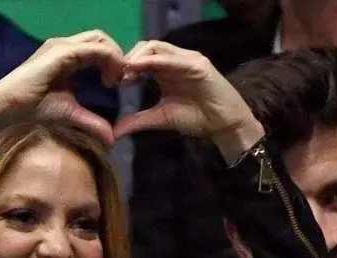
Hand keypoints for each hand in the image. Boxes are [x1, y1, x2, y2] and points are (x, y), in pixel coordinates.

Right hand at [0, 30, 124, 143]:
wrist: (9, 105)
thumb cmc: (33, 108)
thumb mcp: (70, 114)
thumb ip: (92, 122)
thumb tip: (111, 138)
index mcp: (67, 56)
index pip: (98, 47)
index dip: (113, 61)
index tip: (117, 84)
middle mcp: (66, 46)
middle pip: (101, 38)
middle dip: (117, 56)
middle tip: (121, 81)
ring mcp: (63, 46)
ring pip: (100, 39)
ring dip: (115, 57)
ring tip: (115, 81)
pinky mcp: (62, 52)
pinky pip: (94, 49)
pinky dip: (108, 60)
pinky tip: (109, 80)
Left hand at [114, 41, 264, 161]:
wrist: (223, 124)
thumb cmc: (196, 119)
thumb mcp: (161, 118)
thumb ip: (138, 121)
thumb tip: (114, 132)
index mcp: (165, 70)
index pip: (141, 57)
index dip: (125, 66)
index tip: (113, 82)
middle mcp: (174, 60)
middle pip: (145, 47)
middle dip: (128, 59)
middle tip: (117, 77)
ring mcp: (186, 59)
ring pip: (156, 47)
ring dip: (138, 57)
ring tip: (126, 72)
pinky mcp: (197, 63)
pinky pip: (172, 58)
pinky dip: (154, 61)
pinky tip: (141, 68)